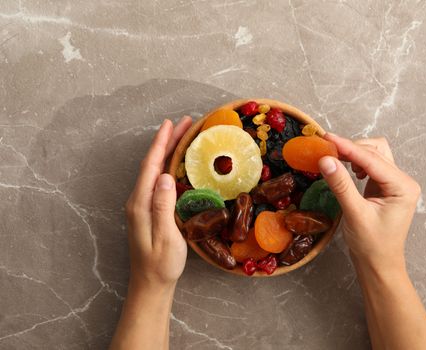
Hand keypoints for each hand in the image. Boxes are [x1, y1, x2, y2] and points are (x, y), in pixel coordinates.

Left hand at [125, 117, 192, 289]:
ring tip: (183, 135)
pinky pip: (157, 180)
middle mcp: (138, 200)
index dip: (161, 143)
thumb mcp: (166, 236)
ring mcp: (142, 205)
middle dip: (167, 141)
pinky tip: (177, 163)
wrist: (150, 283)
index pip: (151, 166)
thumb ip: (163, 206)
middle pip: (152, 164)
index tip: (170, 124)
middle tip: (185, 122)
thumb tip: (166, 177)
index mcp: (141, 203)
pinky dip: (168, 165)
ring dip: (167, 151)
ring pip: (155, 170)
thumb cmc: (161, 264)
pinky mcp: (148, 210)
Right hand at [318, 134, 420, 273]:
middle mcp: (402, 181)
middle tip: (325, 148)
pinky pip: (369, 165)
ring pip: (373, 154)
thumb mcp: (355, 214)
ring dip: (353, 153)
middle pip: (375, 151)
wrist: (378, 264)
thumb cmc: (372, 245)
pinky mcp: (384, 186)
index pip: (372, 159)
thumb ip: (341, 185)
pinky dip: (355, 162)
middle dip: (350, 148)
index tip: (327, 139)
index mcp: (403, 187)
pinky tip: (345, 170)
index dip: (348, 147)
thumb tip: (326, 160)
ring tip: (333, 158)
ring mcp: (394, 182)